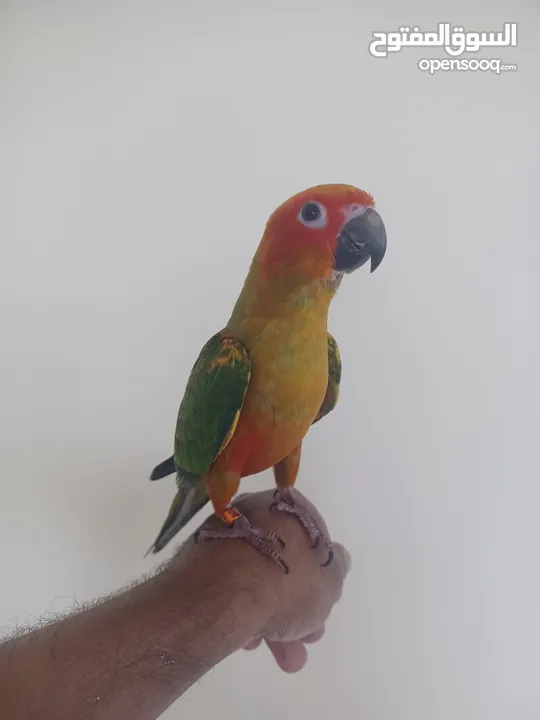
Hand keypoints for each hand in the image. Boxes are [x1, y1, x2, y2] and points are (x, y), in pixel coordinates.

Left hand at [183, 489, 350, 672]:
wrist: (221, 593)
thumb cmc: (286, 580)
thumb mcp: (329, 579)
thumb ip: (337, 569)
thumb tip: (338, 558)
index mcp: (289, 507)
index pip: (314, 543)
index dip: (322, 581)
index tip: (323, 610)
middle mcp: (256, 512)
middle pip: (285, 565)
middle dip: (298, 610)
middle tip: (305, 642)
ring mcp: (224, 534)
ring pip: (257, 579)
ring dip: (274, 620)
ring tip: (281, 658)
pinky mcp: (199, 559)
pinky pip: (230, 586)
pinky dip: (242, 611)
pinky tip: (247, 641)